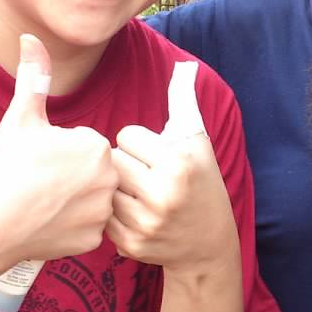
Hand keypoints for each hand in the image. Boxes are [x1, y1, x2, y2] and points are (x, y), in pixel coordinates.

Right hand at [0, 34, 120, 272]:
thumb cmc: (2, 170)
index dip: (59, 150)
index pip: (84, 143)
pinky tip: (46, 223)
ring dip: (72, 199)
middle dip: (70, 174)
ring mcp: (103, 213)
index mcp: (97, 147)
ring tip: (41, 202)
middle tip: (37, 183)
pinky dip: (69, 226)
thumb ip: (33, 77)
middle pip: (92, 171)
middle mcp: (109, 180)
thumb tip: (30, 37)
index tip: (37, 161)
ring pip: (91, 198)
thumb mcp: (19, 119)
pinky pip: (87, 227)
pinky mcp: (94, 241)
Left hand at [107, 62, 238, 272]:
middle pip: (112, 160)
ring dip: (117, 188)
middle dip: (126, 164)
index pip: (126, 135)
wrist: (208, 243)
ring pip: (104, 187)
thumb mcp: (197, 140)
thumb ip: (184, 101)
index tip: (155, 154)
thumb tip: (185, 66)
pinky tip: (135, 214)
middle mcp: (163, 194)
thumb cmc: (201, 181)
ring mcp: (146, 223)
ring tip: (139, 194)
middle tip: (144, 174)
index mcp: (178, 163)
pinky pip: (102, 216)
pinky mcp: (131, 245)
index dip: (139, 143)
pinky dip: (114, 214)